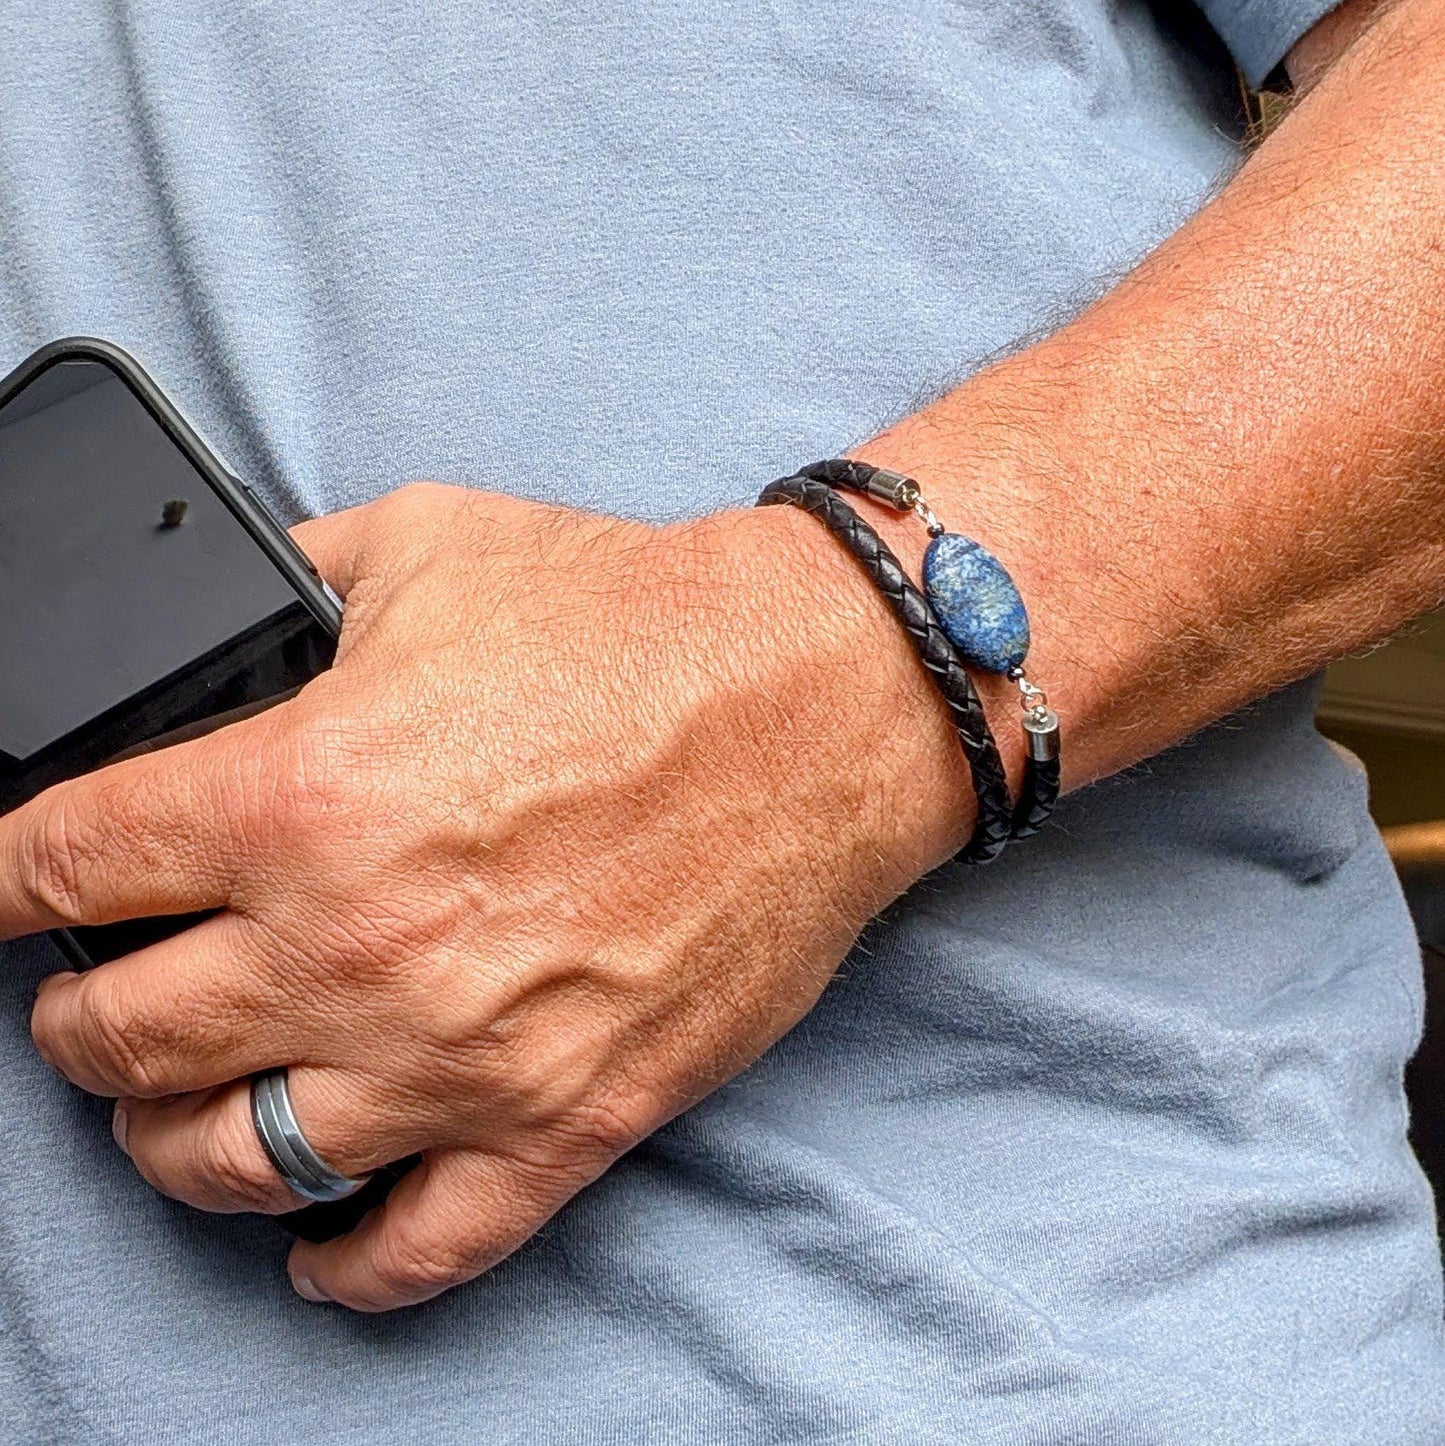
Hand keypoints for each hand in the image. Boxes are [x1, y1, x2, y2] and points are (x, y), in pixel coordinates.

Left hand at [3, 482, 964, 1310]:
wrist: (820, 702)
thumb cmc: (640, 622)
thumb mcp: (430, 544)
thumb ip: (288, 588)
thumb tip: (216, 627)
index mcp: (301, 792)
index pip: (53, 868)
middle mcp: (356, 944)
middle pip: (113, 1036)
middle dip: (72, 1015)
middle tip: (95, 992)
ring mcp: (461, 1055)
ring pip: (228, 1164)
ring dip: (167, 1140)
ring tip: (178, 1104)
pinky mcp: (566, 1118)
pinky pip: (411, 1249)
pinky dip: (337, 1263)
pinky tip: (310, 1239)